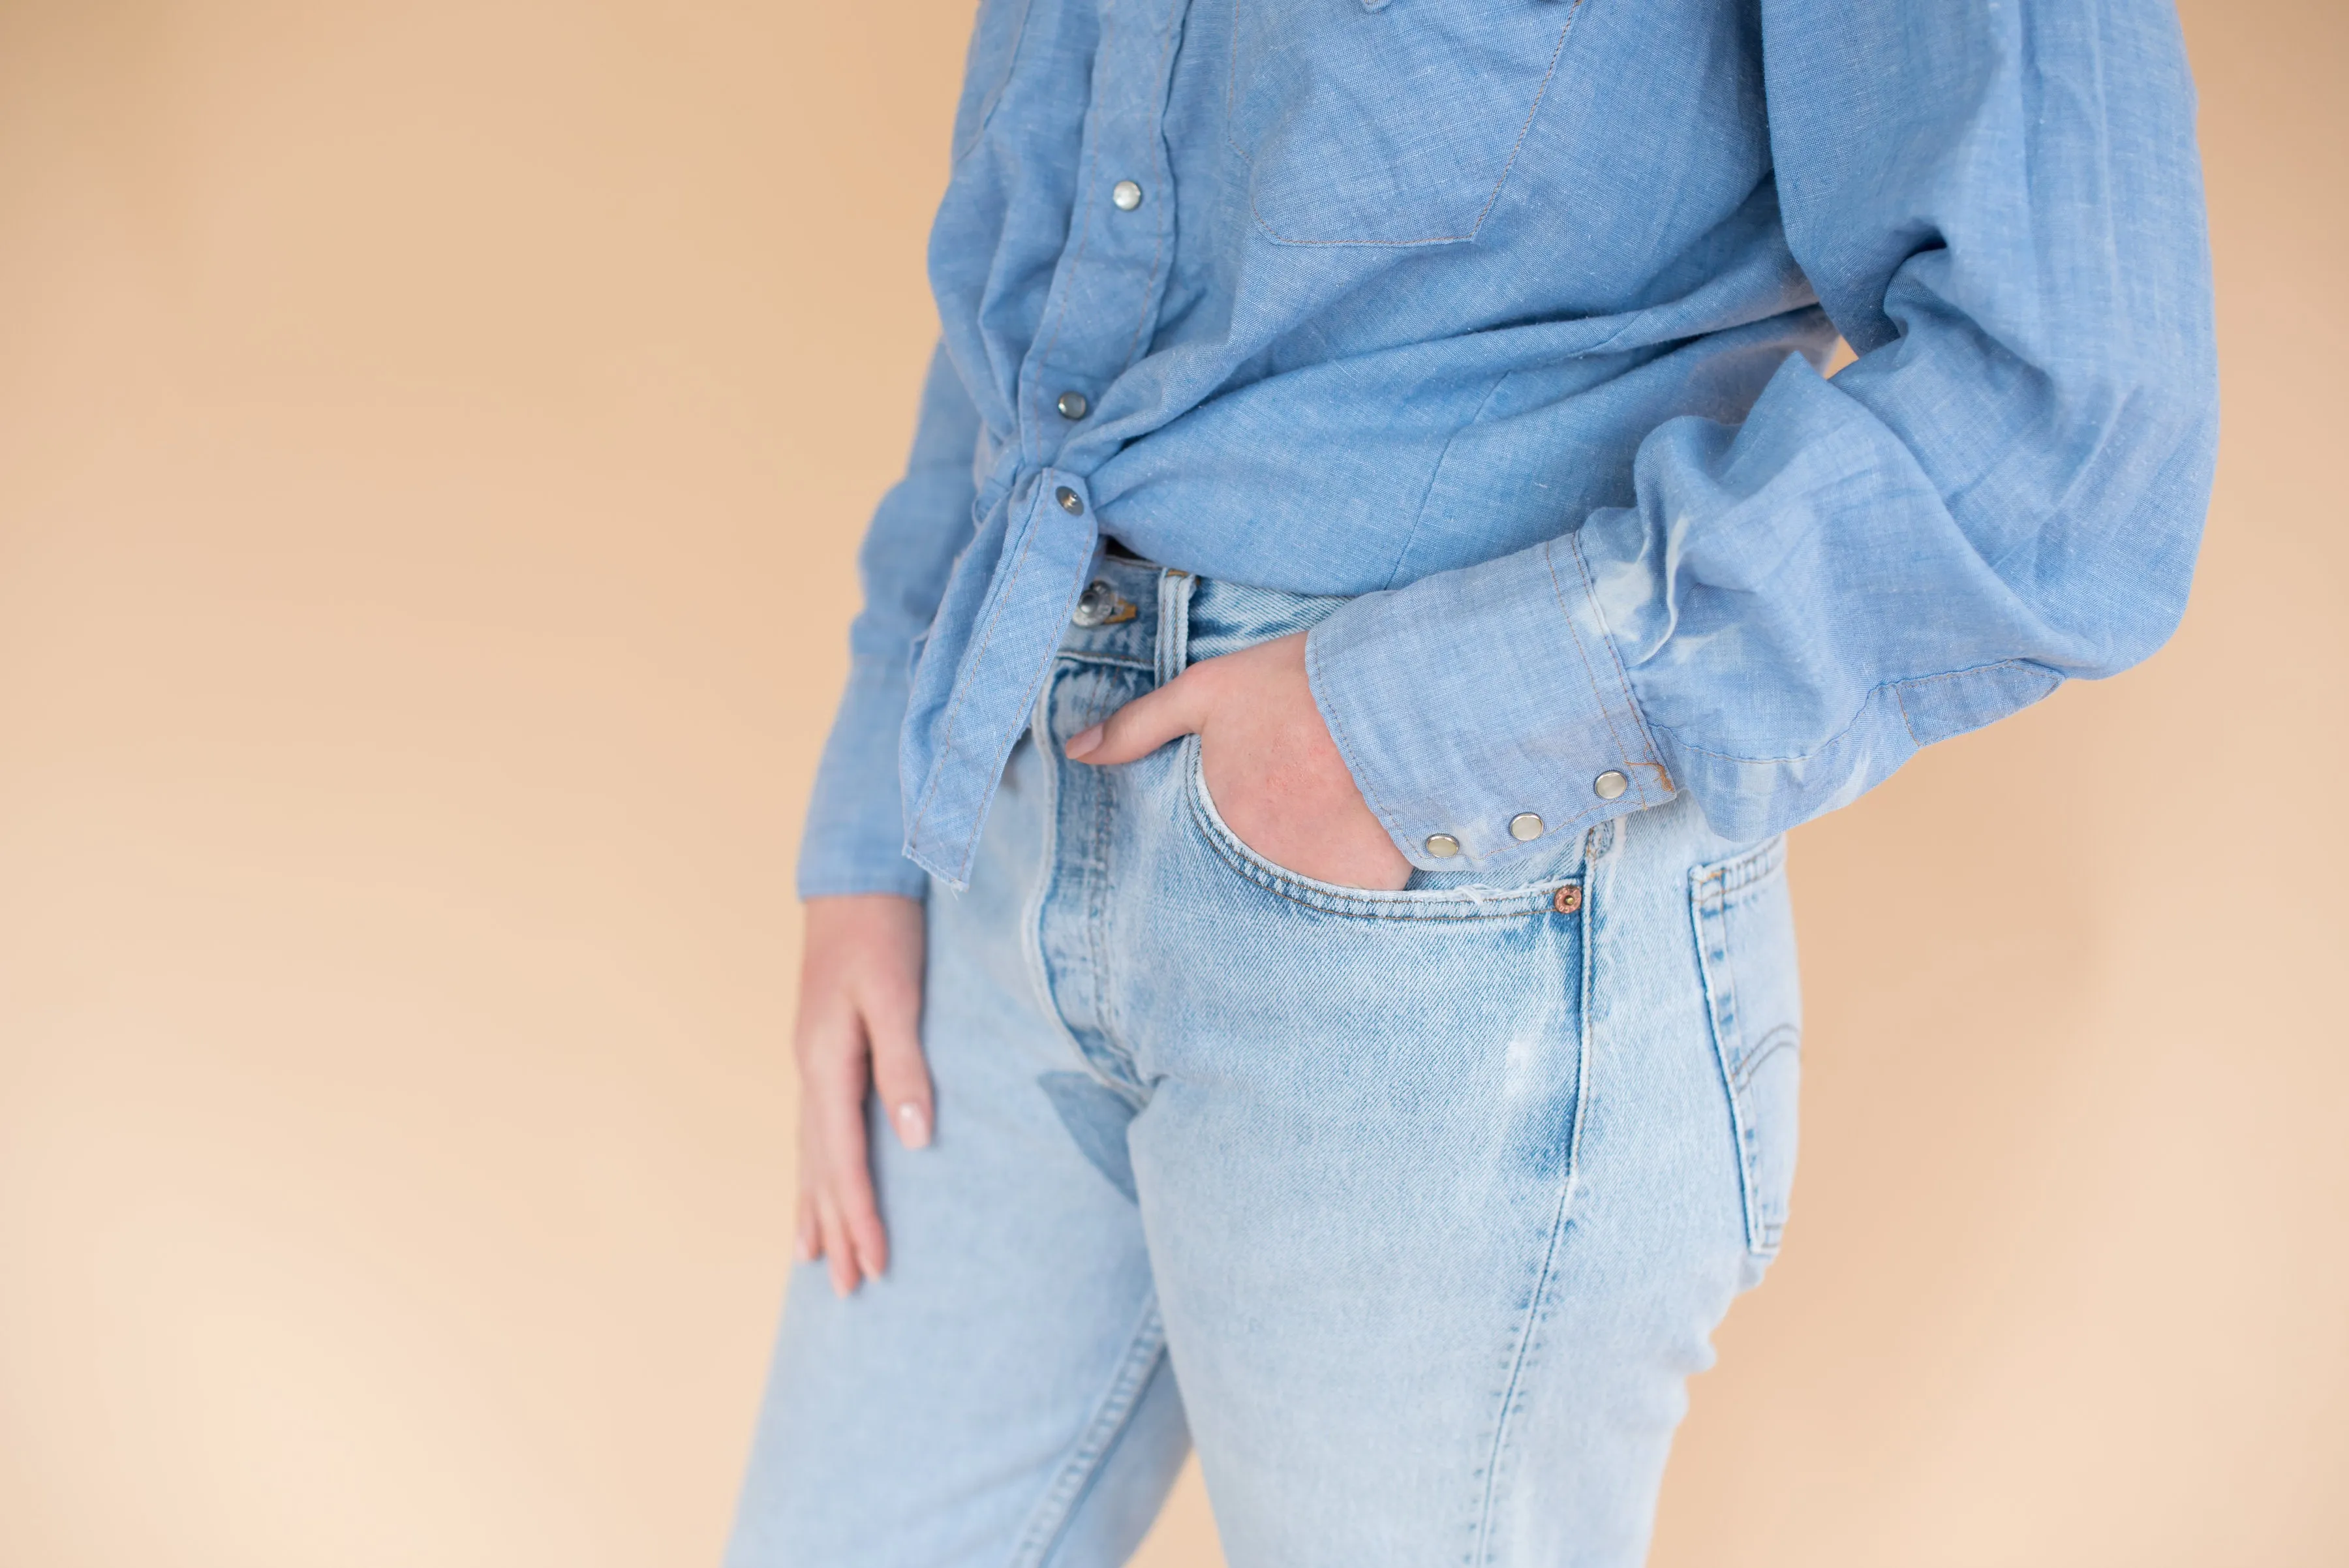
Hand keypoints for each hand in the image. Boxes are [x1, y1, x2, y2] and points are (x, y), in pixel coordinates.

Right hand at [793, 893, 928, 1294]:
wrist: (854, 878)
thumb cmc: (883, 932)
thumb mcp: (898, 994)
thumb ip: (906, 1065)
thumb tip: (916, 1140)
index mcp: (826, 1062)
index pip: (843, 1160)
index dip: (860, 1216)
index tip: (876, 1268)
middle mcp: (809, 1070)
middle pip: (819, 1169)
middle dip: (834, 1230)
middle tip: (846, 1292)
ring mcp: (809, 1061)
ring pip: (809, 1153)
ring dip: (815, 1208)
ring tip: (813, 1260)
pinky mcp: (820, 1050)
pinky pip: (813, 1129)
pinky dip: (812, 1169)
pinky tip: (814, 1187)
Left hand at [1066, 632, 1410, 890]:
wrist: (1395, 689)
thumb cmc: (1298, 684)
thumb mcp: (1206, 690)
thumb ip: (1138, 726)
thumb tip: (1076, 752)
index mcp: (1220, 819)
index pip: (1198, 864)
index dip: (1216, 852)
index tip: (1237, 832)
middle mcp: (1263, 861)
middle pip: (1249, 887)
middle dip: (1257, 876)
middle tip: (1282, 838)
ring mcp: (1317, 879)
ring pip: (1299, 900)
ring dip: (1304, 884)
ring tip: (1321, 847)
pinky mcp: (1370, 884)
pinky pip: (1355, 903)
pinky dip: (1355, 889)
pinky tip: (1363, 852)